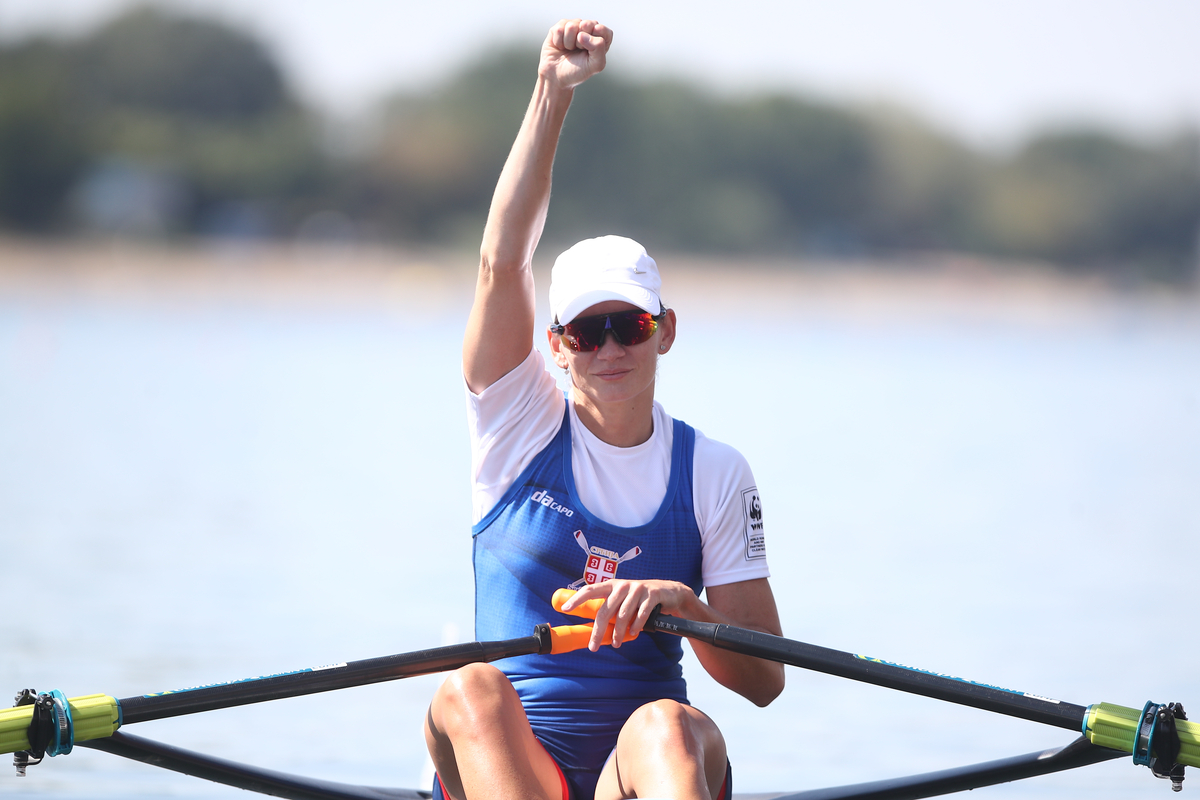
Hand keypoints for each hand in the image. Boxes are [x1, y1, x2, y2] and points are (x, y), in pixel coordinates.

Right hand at [538, 19, 612, 89]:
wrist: (557, 77)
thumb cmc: (577, 72)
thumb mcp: (595, 65)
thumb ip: (598, 48)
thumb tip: (583, 34)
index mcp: (600, 39)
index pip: (603, 30)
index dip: (596, 38)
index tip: (590, 49)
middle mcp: (587, 30)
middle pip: (588, 24)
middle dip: (582, 41)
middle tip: (579, 50)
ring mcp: (573, 27)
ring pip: (572, 26)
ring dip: (569, 43)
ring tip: (569, 50)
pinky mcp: (559, 27)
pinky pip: (559, 29)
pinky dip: (559, 42)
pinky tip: (560, 47)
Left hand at [560, 579, 697, 650]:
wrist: (669, 593)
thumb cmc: (640, 600)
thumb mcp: (623, 599)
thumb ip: (611, 608)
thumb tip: (594, 629)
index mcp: (612, 585)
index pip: (590, 589)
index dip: (577, 599)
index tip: (565, 609)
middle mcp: (622, 585)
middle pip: (605, 609)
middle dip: (598, 630)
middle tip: (593, 646)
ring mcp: (638, 589)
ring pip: (623, 615)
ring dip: (619, 633)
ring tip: (617, 643)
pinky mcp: (652, 594)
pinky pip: (640, 614)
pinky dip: (636, 626)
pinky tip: (634, 633)